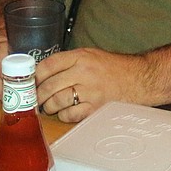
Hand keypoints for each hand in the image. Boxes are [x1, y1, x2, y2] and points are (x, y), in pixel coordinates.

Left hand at [35, 48, 151, 122]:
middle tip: (34, 99)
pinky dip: (64, 116)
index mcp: (81, 56)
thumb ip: (69, 61)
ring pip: (57, 101)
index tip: (30, 82)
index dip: (35, 76)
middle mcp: (84, 72)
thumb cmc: (114, 68)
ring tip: (49, 107)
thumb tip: (44, 72)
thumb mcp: (91, 54)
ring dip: (49, 107)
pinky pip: (70, 115)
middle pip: (49, 85)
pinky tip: (66, 112)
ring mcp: (90, 91)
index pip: (48, 65)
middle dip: (38, 95)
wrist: (140, 79)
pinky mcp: (96, 108)